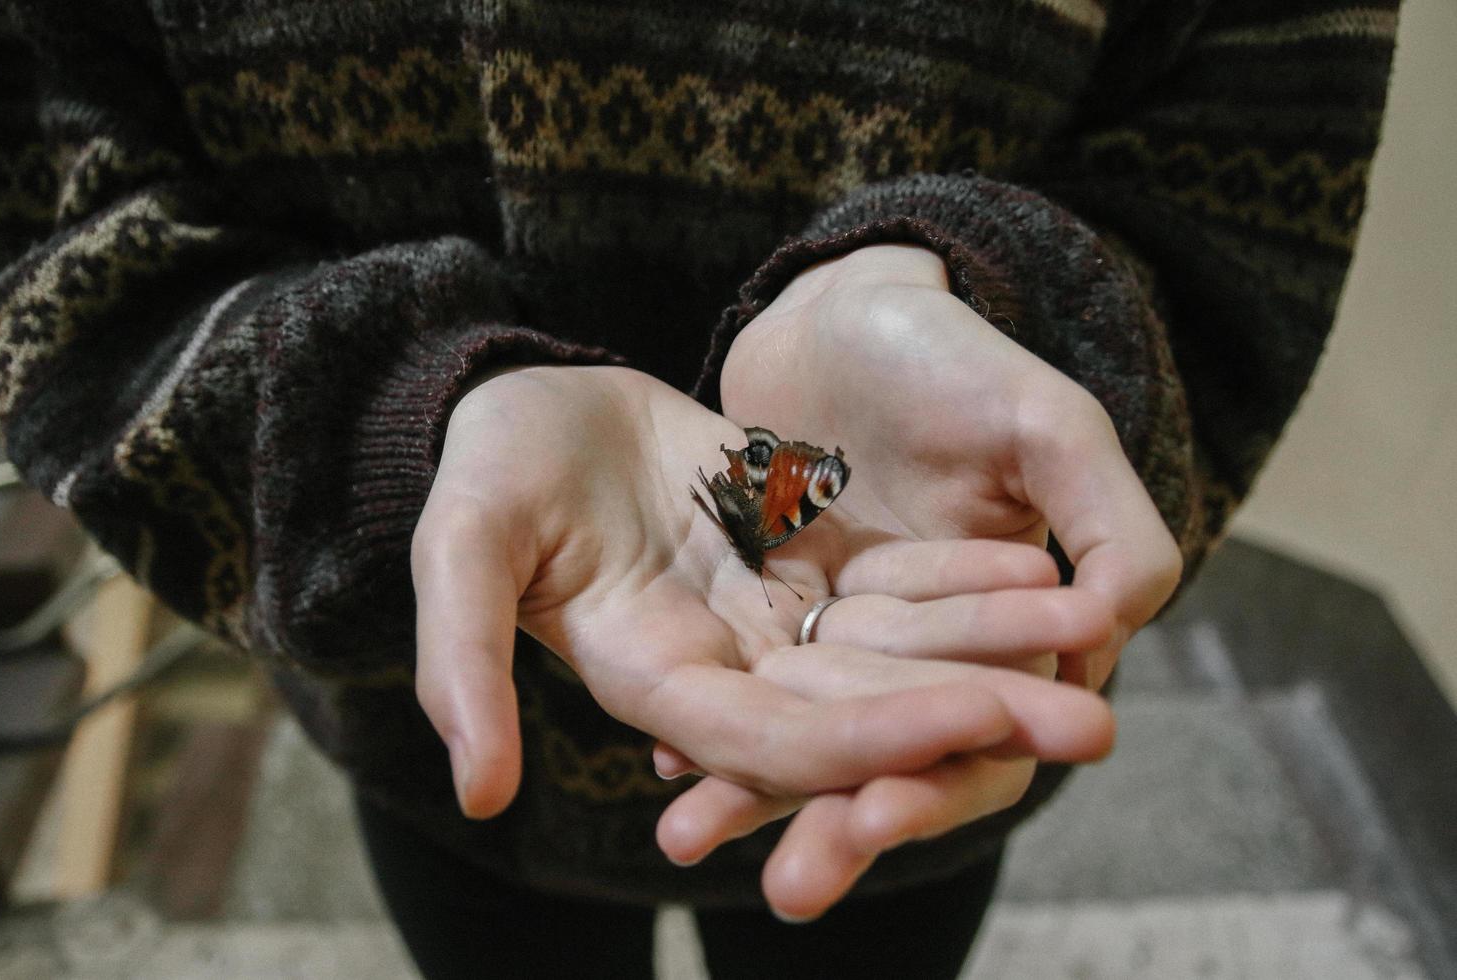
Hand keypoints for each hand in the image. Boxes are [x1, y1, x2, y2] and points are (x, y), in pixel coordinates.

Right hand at [412, 364, 1114, 895]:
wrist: (528, 403)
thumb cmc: (484, 468)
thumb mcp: (460, 547)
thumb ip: (462, 666)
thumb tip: (477, 799)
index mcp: (649, 680)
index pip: (775, 741)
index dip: (870, 739)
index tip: (977, 721)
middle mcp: (719, 671)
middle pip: (857, 714)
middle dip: (970, 718)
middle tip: (1089, 723)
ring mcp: (762, 623)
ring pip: (890, 654)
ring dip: (988, 653)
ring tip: (1091, 637)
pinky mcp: (791, 571)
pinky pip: (888, 591)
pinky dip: (959, 588)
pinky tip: (1043, 572)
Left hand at [655, 244, 1182, 918]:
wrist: (847, 308)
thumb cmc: (954, 352)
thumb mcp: (1044, 420)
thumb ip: (1104, 519)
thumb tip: (1112, 629)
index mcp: (1024, 630)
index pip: (992, 737)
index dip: (943, 781)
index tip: (878, 813)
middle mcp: (939, 652)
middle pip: (898, 763)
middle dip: (843, 824)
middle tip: (789, 887)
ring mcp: (858, 640)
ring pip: (817, 740)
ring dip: (764, 799)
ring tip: (690, 838)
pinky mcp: (787, 617)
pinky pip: (755, 688)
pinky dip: (717, 725)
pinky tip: (665, 757)